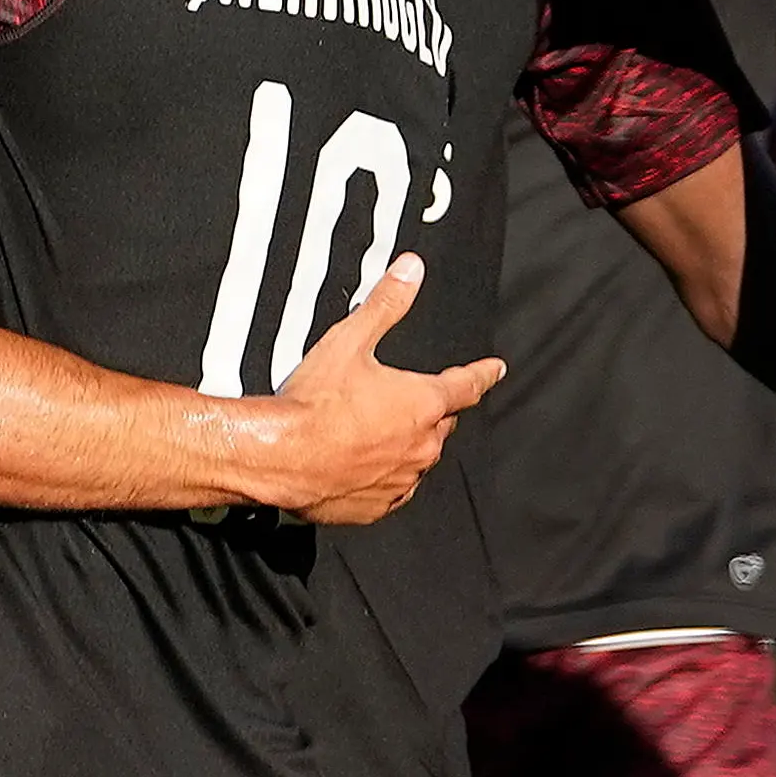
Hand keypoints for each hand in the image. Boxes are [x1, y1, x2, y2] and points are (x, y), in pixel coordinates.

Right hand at [264, 256, 507, 525]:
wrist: (281, 456)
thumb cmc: (314, 403)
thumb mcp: (350, 341)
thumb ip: (386, 304)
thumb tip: (411, 270)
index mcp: (423, 403)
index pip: (467, 385)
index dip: (482, 374)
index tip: (494, 370)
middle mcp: (422, 445)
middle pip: (442, 424)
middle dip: (433, 412)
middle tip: (407, 402)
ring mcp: (402, 480)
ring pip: (419, 459)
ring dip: (407, 445)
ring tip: (375, 433)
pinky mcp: (378, 506)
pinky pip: (394, 491)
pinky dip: (386, 477)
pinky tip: (362, 466)